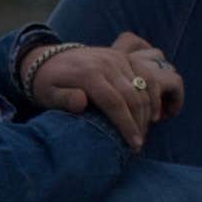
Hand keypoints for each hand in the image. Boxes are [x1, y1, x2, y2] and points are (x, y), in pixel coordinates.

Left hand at [28, 30, 185, 150]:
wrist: (48, 59)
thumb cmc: (48, 83)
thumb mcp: (47, 94)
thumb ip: (63, 99)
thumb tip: (81, 102)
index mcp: (88, 74)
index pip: (114, 102)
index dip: (126, 125)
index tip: (134, 144)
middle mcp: (107, 63)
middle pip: (133, 96)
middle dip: (139, 123)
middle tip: (139, 143)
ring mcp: (117, 58)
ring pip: (144, 85)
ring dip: (149, 111)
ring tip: (143, 131)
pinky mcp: (124, 57)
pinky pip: (147, 74)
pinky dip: (154, 94)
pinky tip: (153, 113)